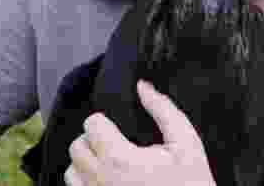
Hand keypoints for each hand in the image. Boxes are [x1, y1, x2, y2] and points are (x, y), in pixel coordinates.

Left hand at [65, 79, 215, 185]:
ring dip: (85, 163)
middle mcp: (100, 181)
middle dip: (93, 139)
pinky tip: (109, 180)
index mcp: (120, 159)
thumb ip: (163, 109)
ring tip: (110, 163)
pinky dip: (87, 182)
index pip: (91, 124)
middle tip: (114, 142)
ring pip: (71, 172)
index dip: (105, 120)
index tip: (117, 127)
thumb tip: (143, 87)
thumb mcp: (186, 142)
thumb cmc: (192, 184)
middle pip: (76, 146)